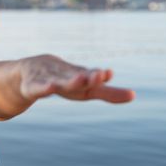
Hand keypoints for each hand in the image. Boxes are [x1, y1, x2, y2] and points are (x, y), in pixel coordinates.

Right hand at [19, 55, 134, 103]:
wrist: (31, 70)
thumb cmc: (66, 80)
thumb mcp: (87, 89)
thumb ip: (109, 93)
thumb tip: (134, 95)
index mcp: (80, 78)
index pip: (93, 77)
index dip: (100, 77)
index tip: (108, 74)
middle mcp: (66, 76)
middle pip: (78, 77)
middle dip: (89, 77)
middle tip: (100, 76)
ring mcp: (49, 79)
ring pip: (60, 81)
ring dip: (70, 81)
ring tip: (80, 79)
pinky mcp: (32, 86)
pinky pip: (37, 88)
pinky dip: (43, 87)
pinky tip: (49, 88)